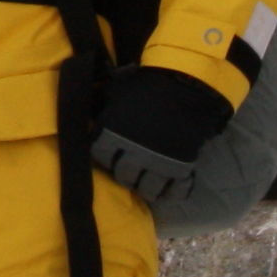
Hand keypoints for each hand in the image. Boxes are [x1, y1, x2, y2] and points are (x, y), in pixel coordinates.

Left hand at [88, 65, 231, 205]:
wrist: (185, 84)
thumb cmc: (146, 85)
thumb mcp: (117, 89)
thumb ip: (103, 104)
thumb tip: (90, 111)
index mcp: (113, 136)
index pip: (101, 157)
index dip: (105, 156)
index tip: (110, 154)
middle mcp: (133, 155)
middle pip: (124, 177)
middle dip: (126, 175)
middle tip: (130, 171)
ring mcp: (158, 165)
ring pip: (148, 190)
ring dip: (147, 188)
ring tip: (149, 184)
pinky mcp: (181, 168)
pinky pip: (176, 190)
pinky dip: (173, 192)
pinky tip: (170, 189)